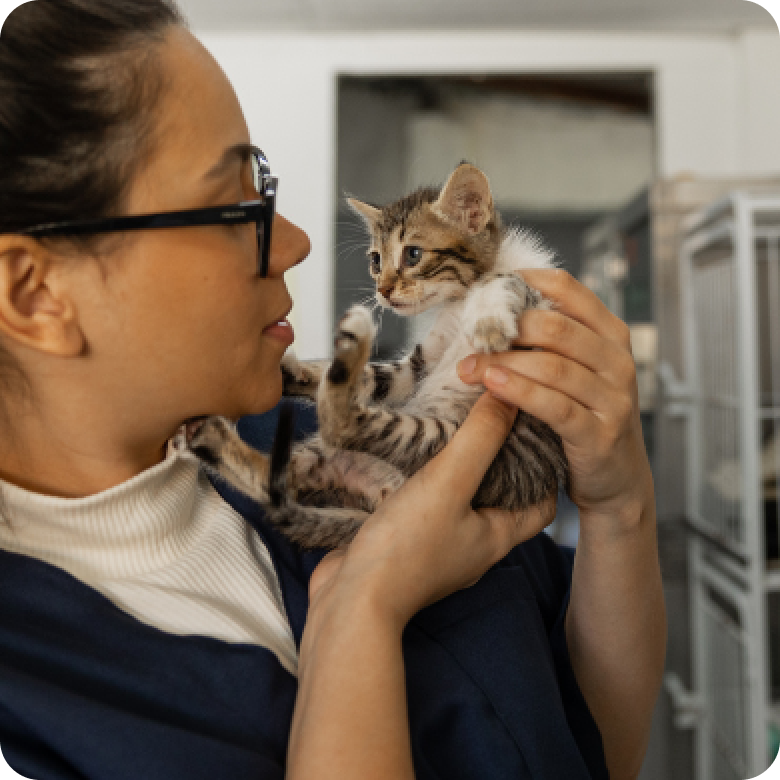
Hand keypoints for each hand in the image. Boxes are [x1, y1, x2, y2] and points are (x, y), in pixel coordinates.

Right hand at [304, 391, 556, 638]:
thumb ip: (480, 438)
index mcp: (495, 537)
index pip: (541, 506)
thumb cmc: (405, 549)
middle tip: (491, 423)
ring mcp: (437, 549)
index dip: (546, 472)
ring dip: (458, 473)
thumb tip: (509, 395)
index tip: (535, 436)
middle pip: (500, 500)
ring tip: (452, 432)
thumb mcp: (449, 482)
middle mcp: (471, 546)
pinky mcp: (405, 547)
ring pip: (459, 503)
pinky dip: (424, 486)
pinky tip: (410, 462)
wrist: (351, 601)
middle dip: (499, 463)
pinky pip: (424, 510)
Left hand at [457, 269, 652, 533]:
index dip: (523, 282)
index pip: (567, 289)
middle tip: (469, 336)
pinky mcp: (600, 434)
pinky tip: (492, 386)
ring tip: (468, 367)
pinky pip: (556, 407)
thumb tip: (490, 310)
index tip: (485, 289)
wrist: (617, 478)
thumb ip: (550, 341)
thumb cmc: (584, 415)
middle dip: (506, 328)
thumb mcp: (576, 371)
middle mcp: (617, 361)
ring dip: (503, 363)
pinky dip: (520, 393)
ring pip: (552, 367)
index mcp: (610, 334)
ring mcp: (613, 398)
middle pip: (556, 327)